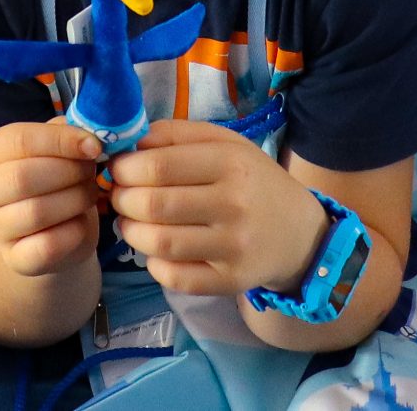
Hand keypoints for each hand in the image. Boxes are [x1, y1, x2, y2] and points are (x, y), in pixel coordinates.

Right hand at [0, 118, 101, 276]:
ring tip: (88, 193)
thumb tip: (91, 135)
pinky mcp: (14, 259)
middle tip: (92, 172)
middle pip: (23, 177)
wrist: (56, 231)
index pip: (19, 139)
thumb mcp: (59, 147)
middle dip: (70, 171)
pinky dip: (73, 232)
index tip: (95, 146)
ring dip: (76, 199)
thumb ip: (69, 132)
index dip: (62, 140)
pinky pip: (46, 246)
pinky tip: (80, 222)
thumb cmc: (59, 178)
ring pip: (35, 212)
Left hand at [107, 119, 326, 296]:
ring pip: (159, 243)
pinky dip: (153, 264)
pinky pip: (173, 277)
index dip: (125, 168)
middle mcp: (234, 204)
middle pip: (153, 204)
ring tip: (131, 222)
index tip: (118, 169)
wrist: (299, 233)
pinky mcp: (229, 280)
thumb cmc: (253, 182)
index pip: (159, 165)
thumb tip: (129, 143)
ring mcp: (233, 247)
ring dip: (130, 231)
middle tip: (119, 196)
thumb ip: (178, 135)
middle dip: (122, 199)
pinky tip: (157, 250)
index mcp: (232, 163)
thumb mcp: (227, 145)